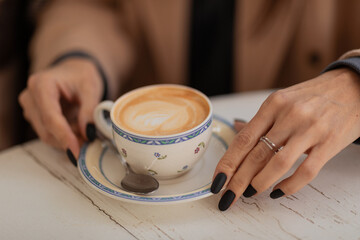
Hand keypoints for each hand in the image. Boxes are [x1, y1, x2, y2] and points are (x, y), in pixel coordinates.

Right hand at [19, 59, 102, 157]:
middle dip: (69, 140)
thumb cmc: (81, 76)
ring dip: (68, 139)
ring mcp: (30, 109)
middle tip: (91, 141)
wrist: (73, 72)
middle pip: (46, 129)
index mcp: (41, 84)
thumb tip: (88, 133)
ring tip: (87, 132)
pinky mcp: (34, 118)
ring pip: (47, 135)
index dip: (64, 136)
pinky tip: (78, 130)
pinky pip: (49, 134)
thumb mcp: (91, 88)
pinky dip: (65, 137)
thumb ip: (89, 110)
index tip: (76, 151)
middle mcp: (29, 97)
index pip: (50, 117)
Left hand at [211, 68, 359, 210]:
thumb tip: (236, 128)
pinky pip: (306, 171)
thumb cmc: (314, 96)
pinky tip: (278, 191)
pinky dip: (289, 185)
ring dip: (260, 183)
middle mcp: (289, 115)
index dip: (228, 162)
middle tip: (227, 195)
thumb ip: (261, 120)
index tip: (217, 180)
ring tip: (249, 194)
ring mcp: (310, 129)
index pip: (243, 138)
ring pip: (278, 163)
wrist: (352, 86)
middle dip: (238, 179)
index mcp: (273, 105)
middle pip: (256, 154)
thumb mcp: (283, 99)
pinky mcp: (329, 142)